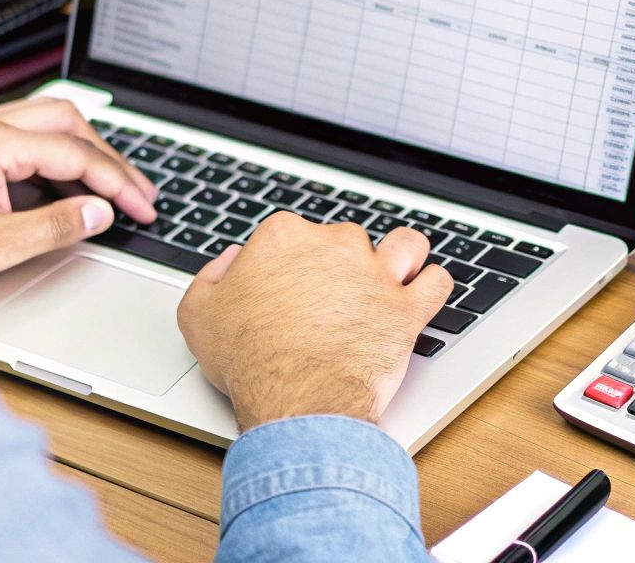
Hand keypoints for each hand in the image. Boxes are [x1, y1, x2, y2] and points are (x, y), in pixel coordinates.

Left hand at [0, 97, 155, 288]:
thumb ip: (52, 228)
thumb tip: (98, 213)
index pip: (77, 154)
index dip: (118, 183)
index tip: (143, 208)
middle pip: (68, 123)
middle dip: (110, 158)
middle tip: (137, 193)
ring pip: (44, 124)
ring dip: (83, 151)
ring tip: (108, 184)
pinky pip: (21, 137)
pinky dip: (54, 156)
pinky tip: (58, 185)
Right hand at [178, 212, 451, 429]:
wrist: (295, 398)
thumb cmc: (249, 359)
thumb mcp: (198, 314)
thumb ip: (212, 276)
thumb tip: (232, 260)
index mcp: (285, 237)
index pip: (295, 235)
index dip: (292, 263)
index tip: (290, 288)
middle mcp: (335, 244)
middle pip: (345, 241)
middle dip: (342, 265)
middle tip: (332, 300)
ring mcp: (376, 272)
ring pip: (403, 246)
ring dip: (401, 259)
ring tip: (393, 277)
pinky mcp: (407, 306)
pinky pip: (436, 282)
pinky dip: (433, 286)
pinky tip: (423, 293)